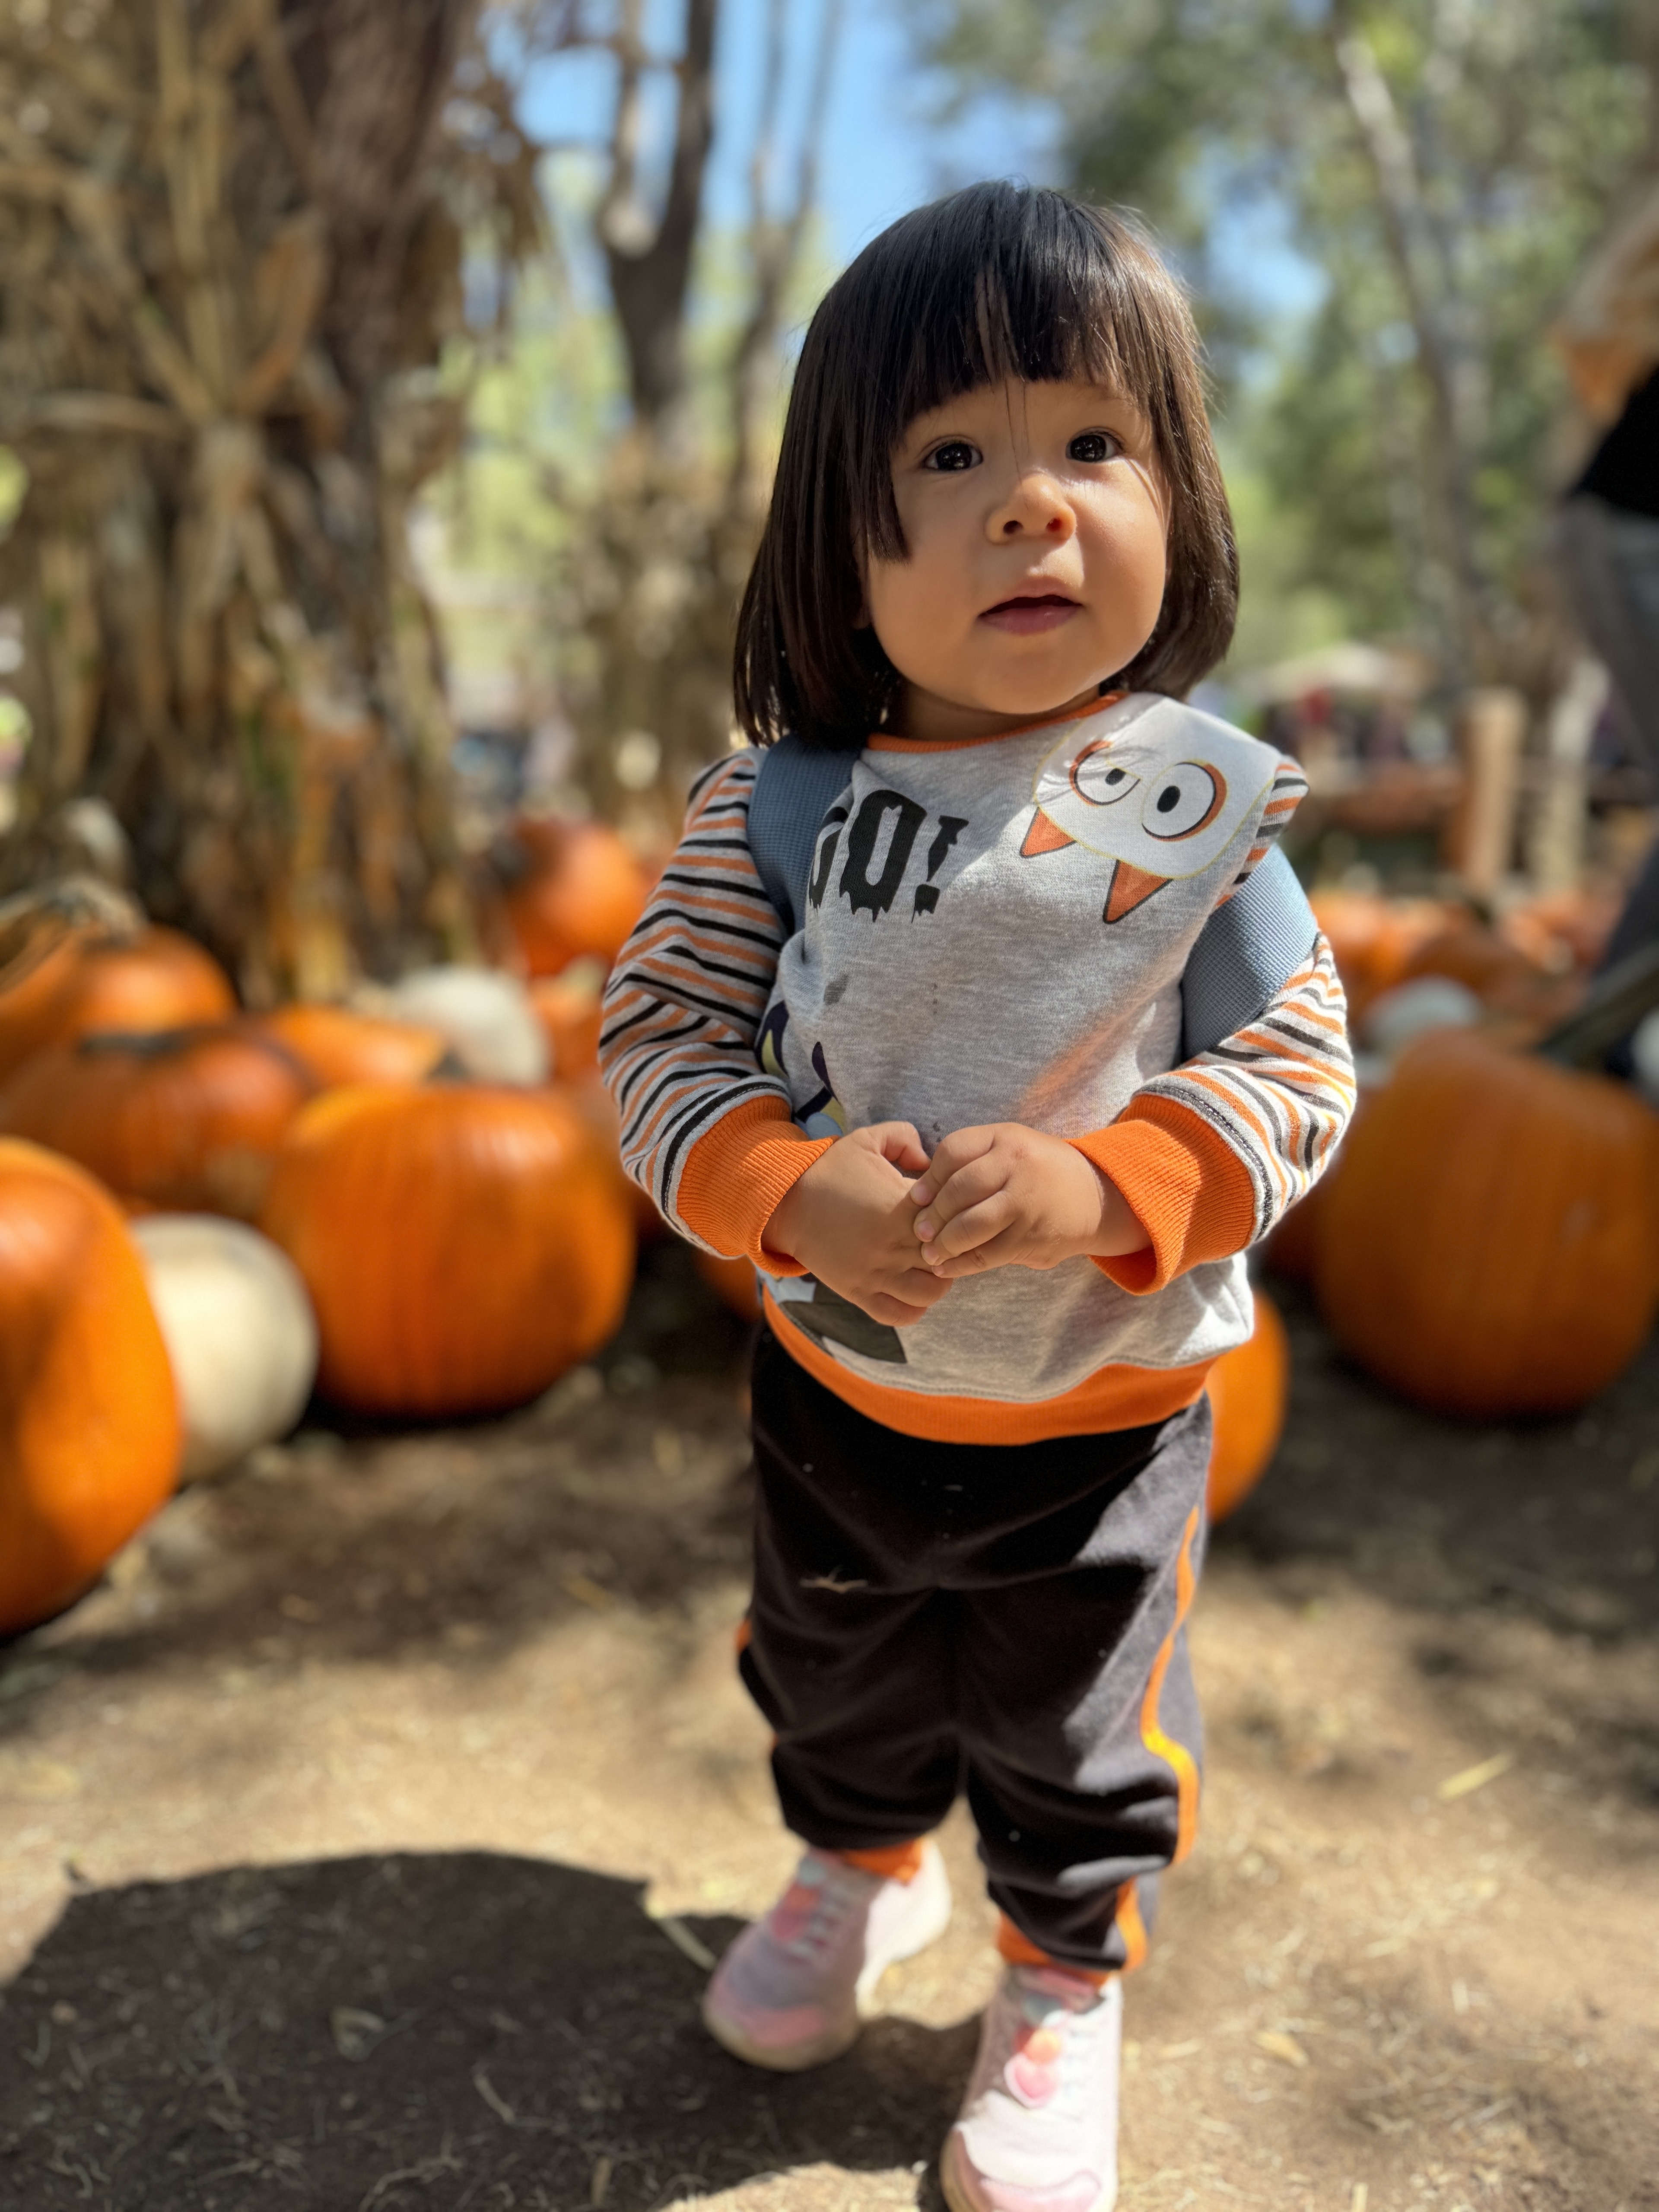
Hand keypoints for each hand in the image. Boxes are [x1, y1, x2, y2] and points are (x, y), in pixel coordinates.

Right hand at [762, 1122, 953, 1324]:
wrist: (787, 1202)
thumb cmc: (831, 1170)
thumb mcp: (868, 1139)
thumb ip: (906, 1138)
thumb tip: (928, 1161)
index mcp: (902, 1207)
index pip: (954, 1220)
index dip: (958, 1216)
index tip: (947, 1210)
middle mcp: (894, 1244)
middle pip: (949, 1259)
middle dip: (953, 1248)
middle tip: (943, 1238)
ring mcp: (877, 1272)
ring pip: (931, 1292)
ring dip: (937, 1280)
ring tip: (927, 1265)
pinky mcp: (860, 1292)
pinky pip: (900, 1315)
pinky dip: (912, 1308)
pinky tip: (909, 1289)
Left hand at [909, 1122, 1150, 1277]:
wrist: (1096, 1197)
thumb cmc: (1040, 1172)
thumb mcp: (1011, 1148)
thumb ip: (973, 1159)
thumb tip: (922, 1193)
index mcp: (1007, 1139)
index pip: (953, 1152)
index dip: (929, 1177)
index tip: (916, 1198)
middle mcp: (1017, 1166)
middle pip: (958, 1190)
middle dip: (932, 1215)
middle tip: (917, 1231)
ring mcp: (1026, 1203)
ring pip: (970, 1226)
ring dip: (943, 1243)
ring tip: (929, 1252)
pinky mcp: (1032, 1237)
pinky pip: (986, 1254)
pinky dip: (961, 1264)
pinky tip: (947, 1267)